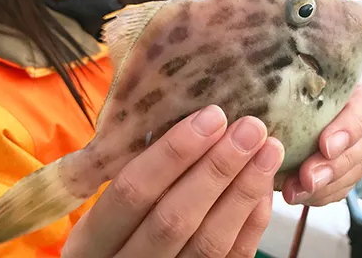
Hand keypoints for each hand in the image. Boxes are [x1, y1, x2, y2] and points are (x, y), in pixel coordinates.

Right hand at [62, 105, 284, 257]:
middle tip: (250, 127)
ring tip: (269, 150)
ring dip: (243, 191)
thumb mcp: (105, 211)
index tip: (211, 116)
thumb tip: (191, 122)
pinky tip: (263, 189)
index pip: (132, 191)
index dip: (173, 153)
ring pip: (208, 244)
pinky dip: (251, 223)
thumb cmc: (116, 234)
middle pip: (174, 218)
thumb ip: (137, 176)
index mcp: (92, 240)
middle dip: (217, 168)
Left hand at [281, 57, 361, 205]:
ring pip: (359, 166)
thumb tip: (276, 41)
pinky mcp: (354, 161)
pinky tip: (300, 195)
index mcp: (359, 76)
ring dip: (328, 184)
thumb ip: (286, 55)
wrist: (282, 89)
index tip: (325, 146)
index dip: (350, 127)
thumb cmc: (281, 68)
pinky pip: (347, 184)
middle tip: (306, 178)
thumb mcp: (287, 56)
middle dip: (336, 165)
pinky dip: (323, 194)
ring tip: (296, 192)